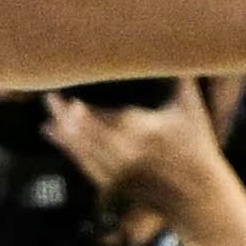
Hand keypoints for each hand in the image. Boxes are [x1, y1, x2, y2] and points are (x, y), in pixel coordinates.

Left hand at [39, 78, 229, 233]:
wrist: (199, 196)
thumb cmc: (197, 149)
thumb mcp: (192, 111)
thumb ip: (182, 80)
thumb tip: (177, 49)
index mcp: (144, 132)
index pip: (106, 120)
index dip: (82, 113)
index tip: (67, 100)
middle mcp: (127, 153)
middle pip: (87, 135)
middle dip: (64, 118)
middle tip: (49, 98)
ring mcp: (118, 171)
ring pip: (82, 150)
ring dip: (62, 134)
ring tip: (47, 119)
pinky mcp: (115, 184)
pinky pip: (84, 164)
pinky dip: (68, 149)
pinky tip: (54, 135)